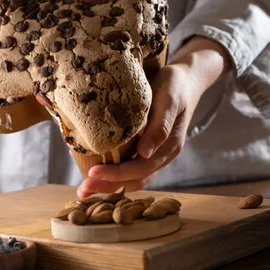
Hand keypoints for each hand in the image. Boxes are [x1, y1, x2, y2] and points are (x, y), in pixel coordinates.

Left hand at [77, 37, 231, 197]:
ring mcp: (156, 153)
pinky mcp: (148, 148)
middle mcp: (163, 154)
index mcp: (169, 146)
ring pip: (133, 177)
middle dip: (108, 185)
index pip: (141, 168)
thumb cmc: (176, 86)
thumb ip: (160, 126)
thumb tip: (144, 153)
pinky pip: (132, 167)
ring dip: (110, 184)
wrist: (187, 79)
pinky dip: (114, 172)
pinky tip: (96, 170)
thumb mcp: (169, 100)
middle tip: (82, 190)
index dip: (116, 173)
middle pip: (135, 179)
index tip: (93, 173)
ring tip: (85, 188)